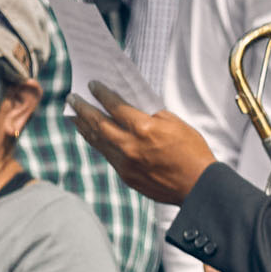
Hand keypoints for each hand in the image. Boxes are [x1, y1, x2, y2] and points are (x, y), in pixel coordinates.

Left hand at [70, 82, 215, 203]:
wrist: (198, 187)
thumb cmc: (192, 152)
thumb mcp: (174, 123)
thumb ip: (150, 113)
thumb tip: (132, 104)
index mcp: (143, 128)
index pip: (114, 105)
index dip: (101, 93)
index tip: (92, 85)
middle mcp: (130, 146)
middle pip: (98, 123)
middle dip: (83, 109)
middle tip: (72, 98)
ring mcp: (126, 164)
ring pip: (98, 141)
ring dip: (84, 126)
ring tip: (74, 116)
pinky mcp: (127, 177)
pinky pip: (107, 156)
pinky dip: (97, 143)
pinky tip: (92, 136)